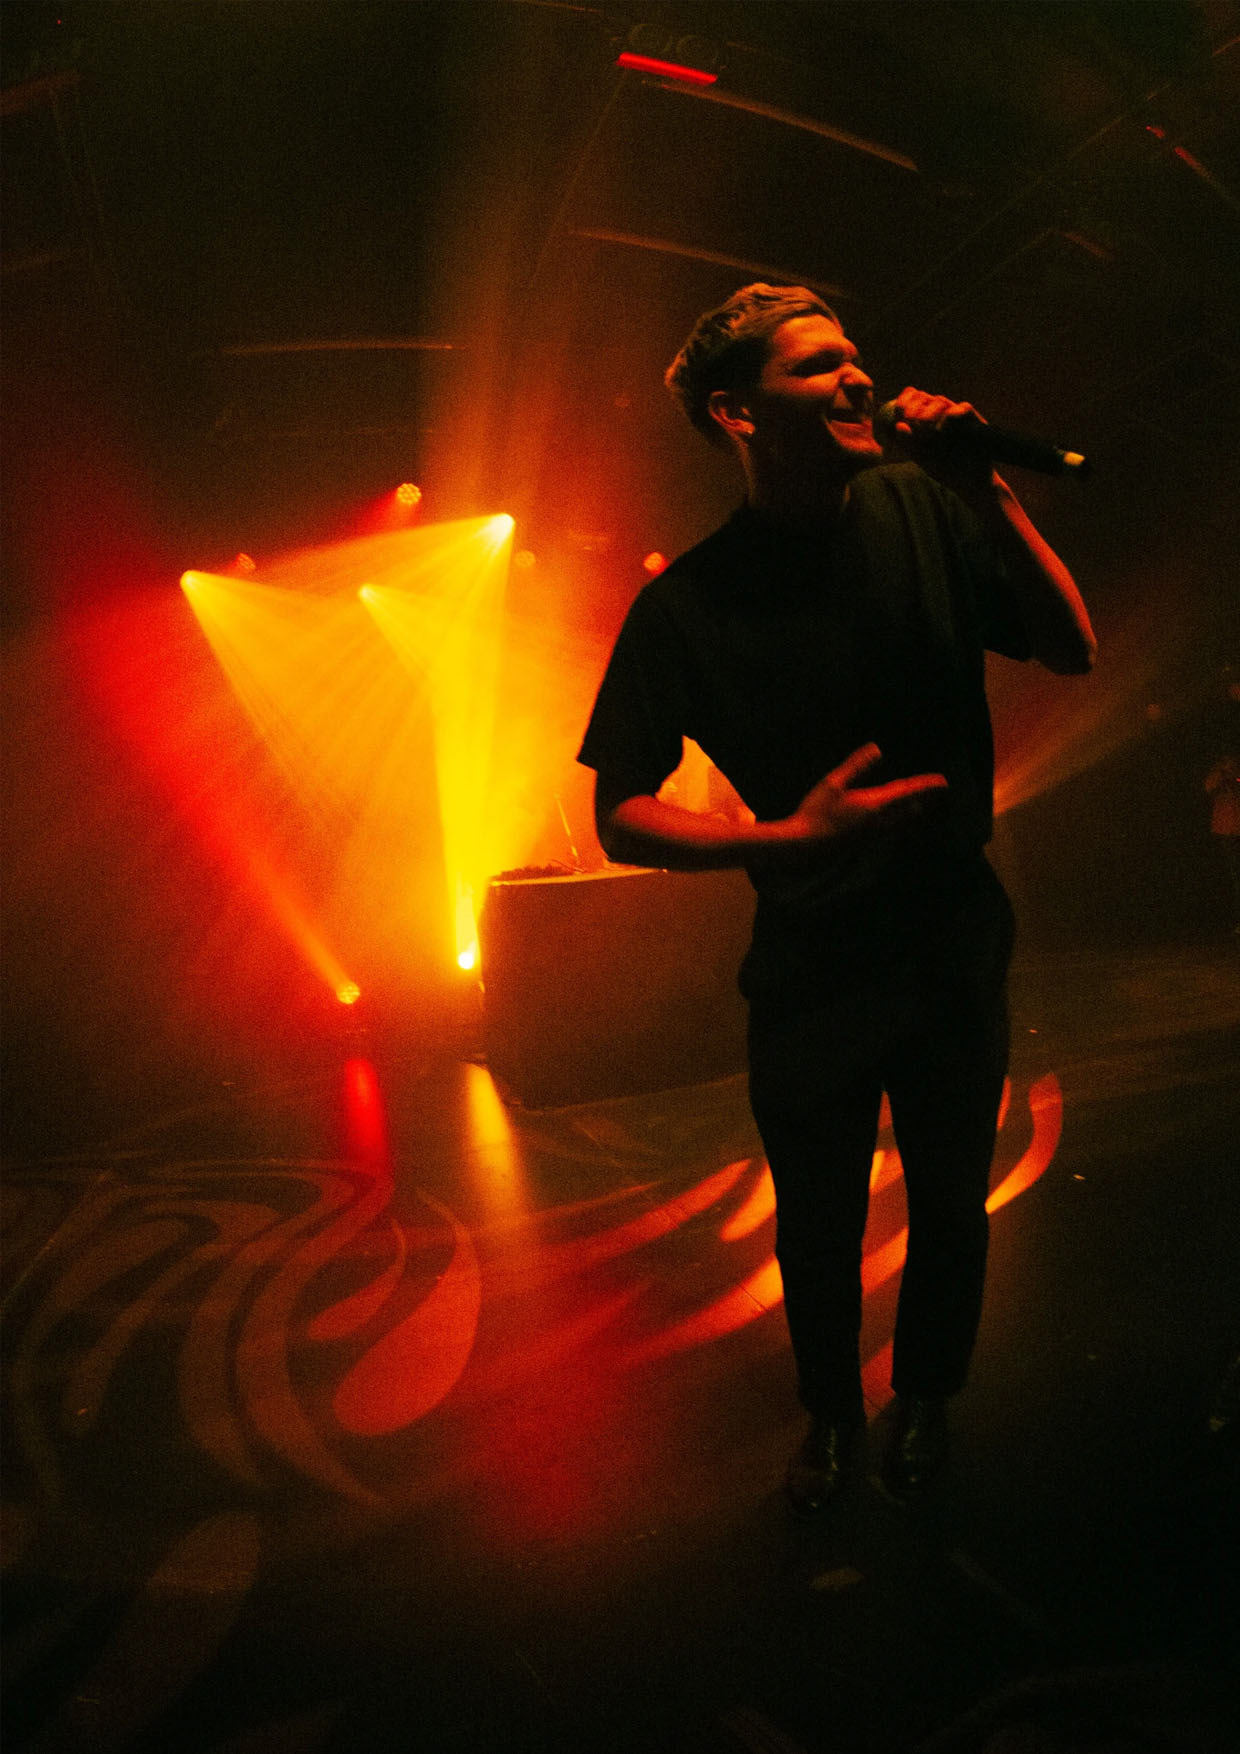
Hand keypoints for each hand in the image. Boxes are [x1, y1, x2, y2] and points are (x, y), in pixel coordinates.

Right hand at [785, 743, 947, 845]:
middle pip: (910, 809)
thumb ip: (857, 766)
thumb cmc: (816, 812)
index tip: (944, 782)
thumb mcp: (833, 784)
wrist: (804, 847)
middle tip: (939, 791)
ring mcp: (874, 835)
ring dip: (913, 811)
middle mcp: (880, 822)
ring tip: (921, 805)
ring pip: (902, 822)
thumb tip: (877, 749)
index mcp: (874, 804)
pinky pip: (892, 830)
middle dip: (925, 799)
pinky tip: (896, 821)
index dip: (927, 786)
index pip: (908, 792)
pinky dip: (900, 821)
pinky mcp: (866, 843)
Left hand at [884, 386, 997, 495]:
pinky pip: (965, 408)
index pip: (913, 400)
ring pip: (942, 401)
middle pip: (925, 397)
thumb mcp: (922, 458)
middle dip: (915, 405)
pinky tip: (944, 423)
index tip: (899, 411)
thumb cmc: (943, 469)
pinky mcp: (974, 421)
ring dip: (930, 410)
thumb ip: (909, 444)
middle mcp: (939, 414)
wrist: (968, 483)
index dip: (905, 400)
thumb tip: (898, 426)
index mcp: (924, 420)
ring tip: (923, 423)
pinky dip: (954, 411)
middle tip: (910, 417)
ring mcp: (956, 416)